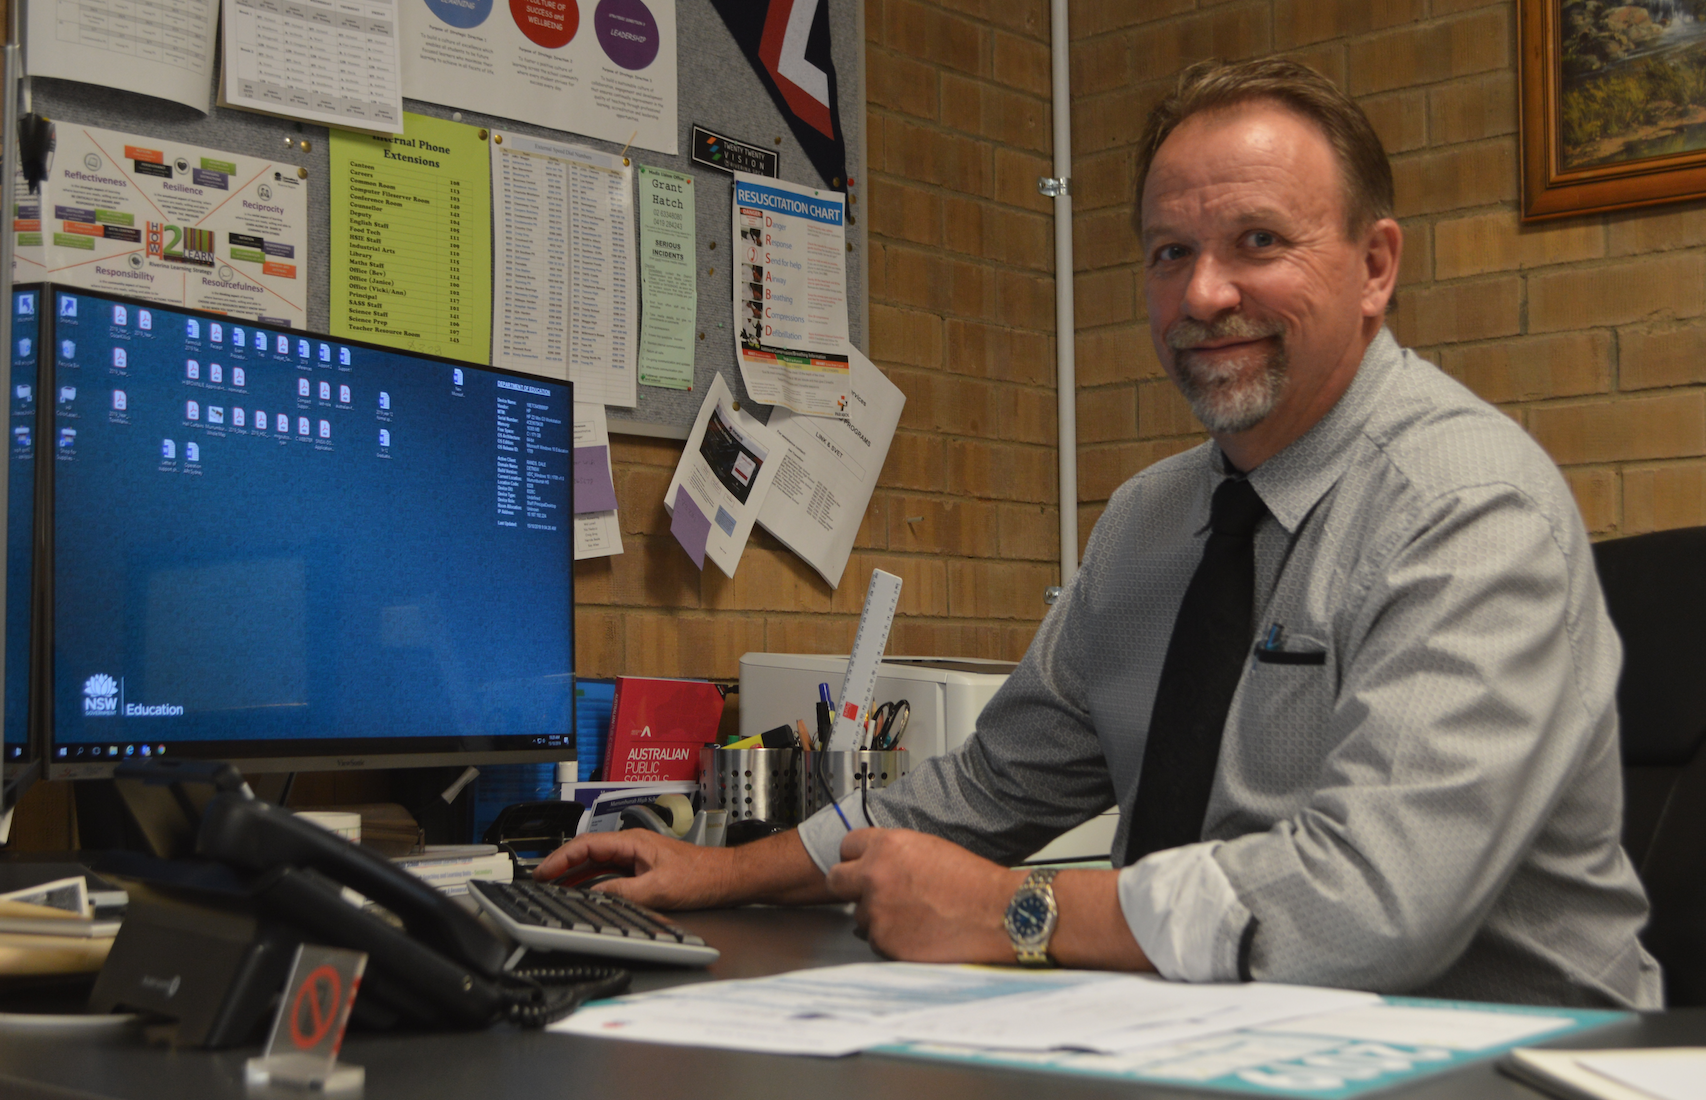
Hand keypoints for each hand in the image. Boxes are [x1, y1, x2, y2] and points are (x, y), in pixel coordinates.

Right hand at [533, 830, 737, 909]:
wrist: (726, 878)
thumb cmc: (702, 876)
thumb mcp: (659, 888)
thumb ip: (624, 892)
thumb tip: (595, 895)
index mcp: (633, 842)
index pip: (587, 845)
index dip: (562, 858)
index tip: (544, 871)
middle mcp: (632, 847)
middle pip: (588, 853)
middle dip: (562, 866)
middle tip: (541, 881)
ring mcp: (636, 859)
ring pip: (597, 864)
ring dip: (575, 875)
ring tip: (554, 888)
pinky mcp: (642, 871)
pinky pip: (609, 874)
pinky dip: (592, 882)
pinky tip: (583, 892)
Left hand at [824, 828, 1024, 962]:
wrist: (996, 913)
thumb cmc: (972, 882)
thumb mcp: (928, 848)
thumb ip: (893, 854)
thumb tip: (872, 862)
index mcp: (887, 846)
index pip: (846, 846)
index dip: (856, 858)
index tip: (860, 865)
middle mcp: (875, 876)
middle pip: (836, 880)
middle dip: (850, 887)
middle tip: (871, 893)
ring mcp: (877, 911)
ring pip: (859, 915)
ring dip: (878, 916)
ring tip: (912, 915)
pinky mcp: (885, 942)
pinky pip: (876, 940)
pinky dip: (891, 939)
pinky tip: (917, 932)